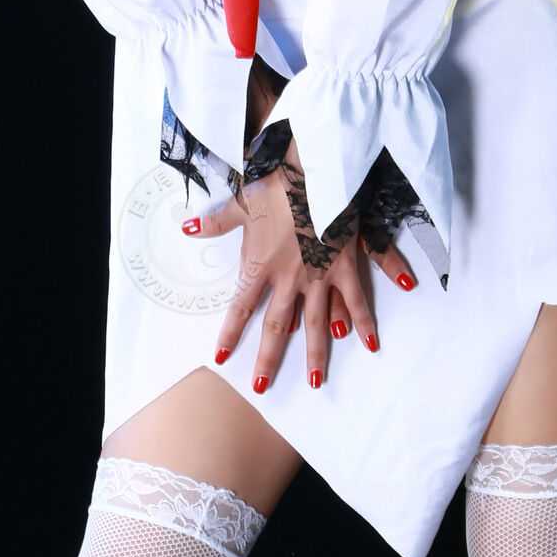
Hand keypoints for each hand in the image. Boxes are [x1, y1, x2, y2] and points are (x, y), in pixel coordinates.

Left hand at [182, 128, 417, 391]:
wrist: (317, 170)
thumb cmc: (278, 183)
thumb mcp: (242, 200)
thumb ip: (217, 221)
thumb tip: (187, 228)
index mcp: (260, 264)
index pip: (240, 307)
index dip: (230, 333)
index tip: (221, 357)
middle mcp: (289, 278)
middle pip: (277, 327)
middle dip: (269, 358)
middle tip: (263, 386)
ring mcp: (319, 276)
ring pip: (316, 325)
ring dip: (316, 355)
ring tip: (315, 381)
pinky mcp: (346, 267)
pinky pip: (356, 301)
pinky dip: (365, 323)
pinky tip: (370, 345)